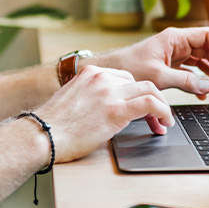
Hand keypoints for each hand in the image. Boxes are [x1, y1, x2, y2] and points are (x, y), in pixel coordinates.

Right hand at [34, 65, 173, 162]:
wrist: (42, 135)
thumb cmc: (53, 125)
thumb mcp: (73, 100)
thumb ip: (91, 97)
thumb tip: (105, 109)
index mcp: (91, 73)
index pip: (125, 77)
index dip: (137, 92)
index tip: (144, 105)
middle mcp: (102, 77)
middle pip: (140, 81)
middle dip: (153, 97)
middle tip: (159, 113)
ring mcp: (109, 92)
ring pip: (150, 89)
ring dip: (163, 104)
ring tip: (166, 119)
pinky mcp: (116, 110)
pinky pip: (150, 104)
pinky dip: (163, 112)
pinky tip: (165, 122)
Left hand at [96, 27, 208, 99]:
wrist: (111, 72)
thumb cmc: (129, 67)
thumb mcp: (159, 76)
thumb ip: (185, 81)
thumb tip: (207, 86)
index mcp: (175, 38)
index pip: (208, 36)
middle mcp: (176, 44)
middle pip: (208, 51)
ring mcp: (173, 55)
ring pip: (201, 61)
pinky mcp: (169, 66)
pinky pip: (191, 71)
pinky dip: (199, 81)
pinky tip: (205, 92)